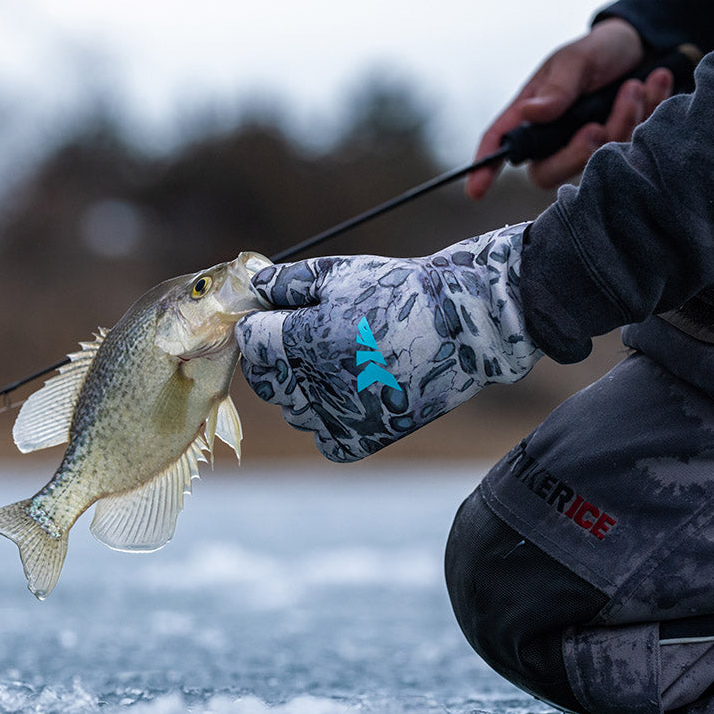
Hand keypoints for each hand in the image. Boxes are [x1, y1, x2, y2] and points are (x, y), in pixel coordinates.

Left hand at [236, 224, 540, 461]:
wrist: (464, 323)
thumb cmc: (399, 290)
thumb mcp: (338, 273)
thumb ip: (285, 282)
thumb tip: (249, 288)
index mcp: (302, 338)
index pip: (250, 339)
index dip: (259, 325)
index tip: (277, 317)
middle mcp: (314, 382)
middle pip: (265, 380)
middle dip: (276, 358)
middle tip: (309, 340)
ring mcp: (339, 415)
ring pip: (293, 411)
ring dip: (304, 392)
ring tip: (341, 364)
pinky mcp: (365, 438)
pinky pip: (325, 440)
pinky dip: (330, 424)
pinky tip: (352, 396)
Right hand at [466, 17, 672, 198]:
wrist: (644, 45)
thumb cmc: (598, 52)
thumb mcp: (575, 59)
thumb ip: (557, 88)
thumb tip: (531, 113)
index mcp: (532, 116)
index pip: (500, 143)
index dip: (485, 169)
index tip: (476, 190)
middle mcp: (555, 138)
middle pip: (549, 171)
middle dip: (580, 153)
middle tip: (599, 126)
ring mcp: (586, 146)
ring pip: (597, 159)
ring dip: (624, 120)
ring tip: (634, 85)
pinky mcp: (620, 147)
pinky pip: (634, 146)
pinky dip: (649, 111)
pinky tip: (653, 83)